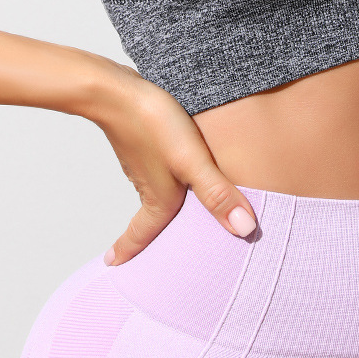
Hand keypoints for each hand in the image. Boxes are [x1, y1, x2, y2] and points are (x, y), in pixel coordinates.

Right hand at [89, 60, 257, 264]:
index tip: (112, 267)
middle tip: (136, 250)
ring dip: (155, 202)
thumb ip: (218, 194)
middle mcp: (147, 184)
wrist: (117, 90)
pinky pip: (152, 165)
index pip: (141, 236)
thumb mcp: (192, 162)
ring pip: (151, 189)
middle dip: (143, 236)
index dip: (129, 252)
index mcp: (158, 199)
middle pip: (147, 218)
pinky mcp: (141, 139)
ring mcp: (141, 160)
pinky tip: (169, 162)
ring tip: (165, 210)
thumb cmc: (154, 125)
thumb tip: (246, 232)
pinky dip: (159, 174)